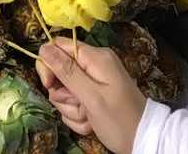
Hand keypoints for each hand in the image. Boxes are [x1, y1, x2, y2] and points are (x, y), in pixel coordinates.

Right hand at [36, 37, 146, 153]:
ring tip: (88, 117)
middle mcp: (93, 65)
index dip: (49, 64)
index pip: (58, 47)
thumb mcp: (92, 96)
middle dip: (63, 94)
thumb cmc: (119, 119)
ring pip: (64, 91)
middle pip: (59, 72)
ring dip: (71, 108)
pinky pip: (72, 103)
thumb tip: (44, 48)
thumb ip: (67, 71)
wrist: (143, 140)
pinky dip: (77, 116)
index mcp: (95, 57)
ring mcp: (93, 81)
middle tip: (78, 105)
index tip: (49, 84)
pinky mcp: (92, 95)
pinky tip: (90, 122)